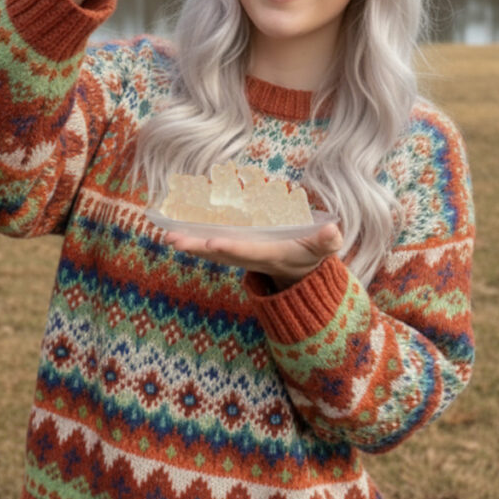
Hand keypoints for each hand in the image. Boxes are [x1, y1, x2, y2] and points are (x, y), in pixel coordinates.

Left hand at [163, 222, 343, 289]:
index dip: (232, 247)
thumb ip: (326, 240)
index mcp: (270, 254)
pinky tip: (173, 227)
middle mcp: (250, 256)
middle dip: (198, 246)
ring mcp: (239, 253)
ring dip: (189, 242)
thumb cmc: (311, 254)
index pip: (248, 251)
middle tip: (174, 241)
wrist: (300, 271)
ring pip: (210, 248)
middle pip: (220, 252)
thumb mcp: (323, 248)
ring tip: (167, 235)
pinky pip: (209, 240)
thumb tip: (332, 230)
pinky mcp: (233, 247)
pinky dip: (192, 235)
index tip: (213, 242)